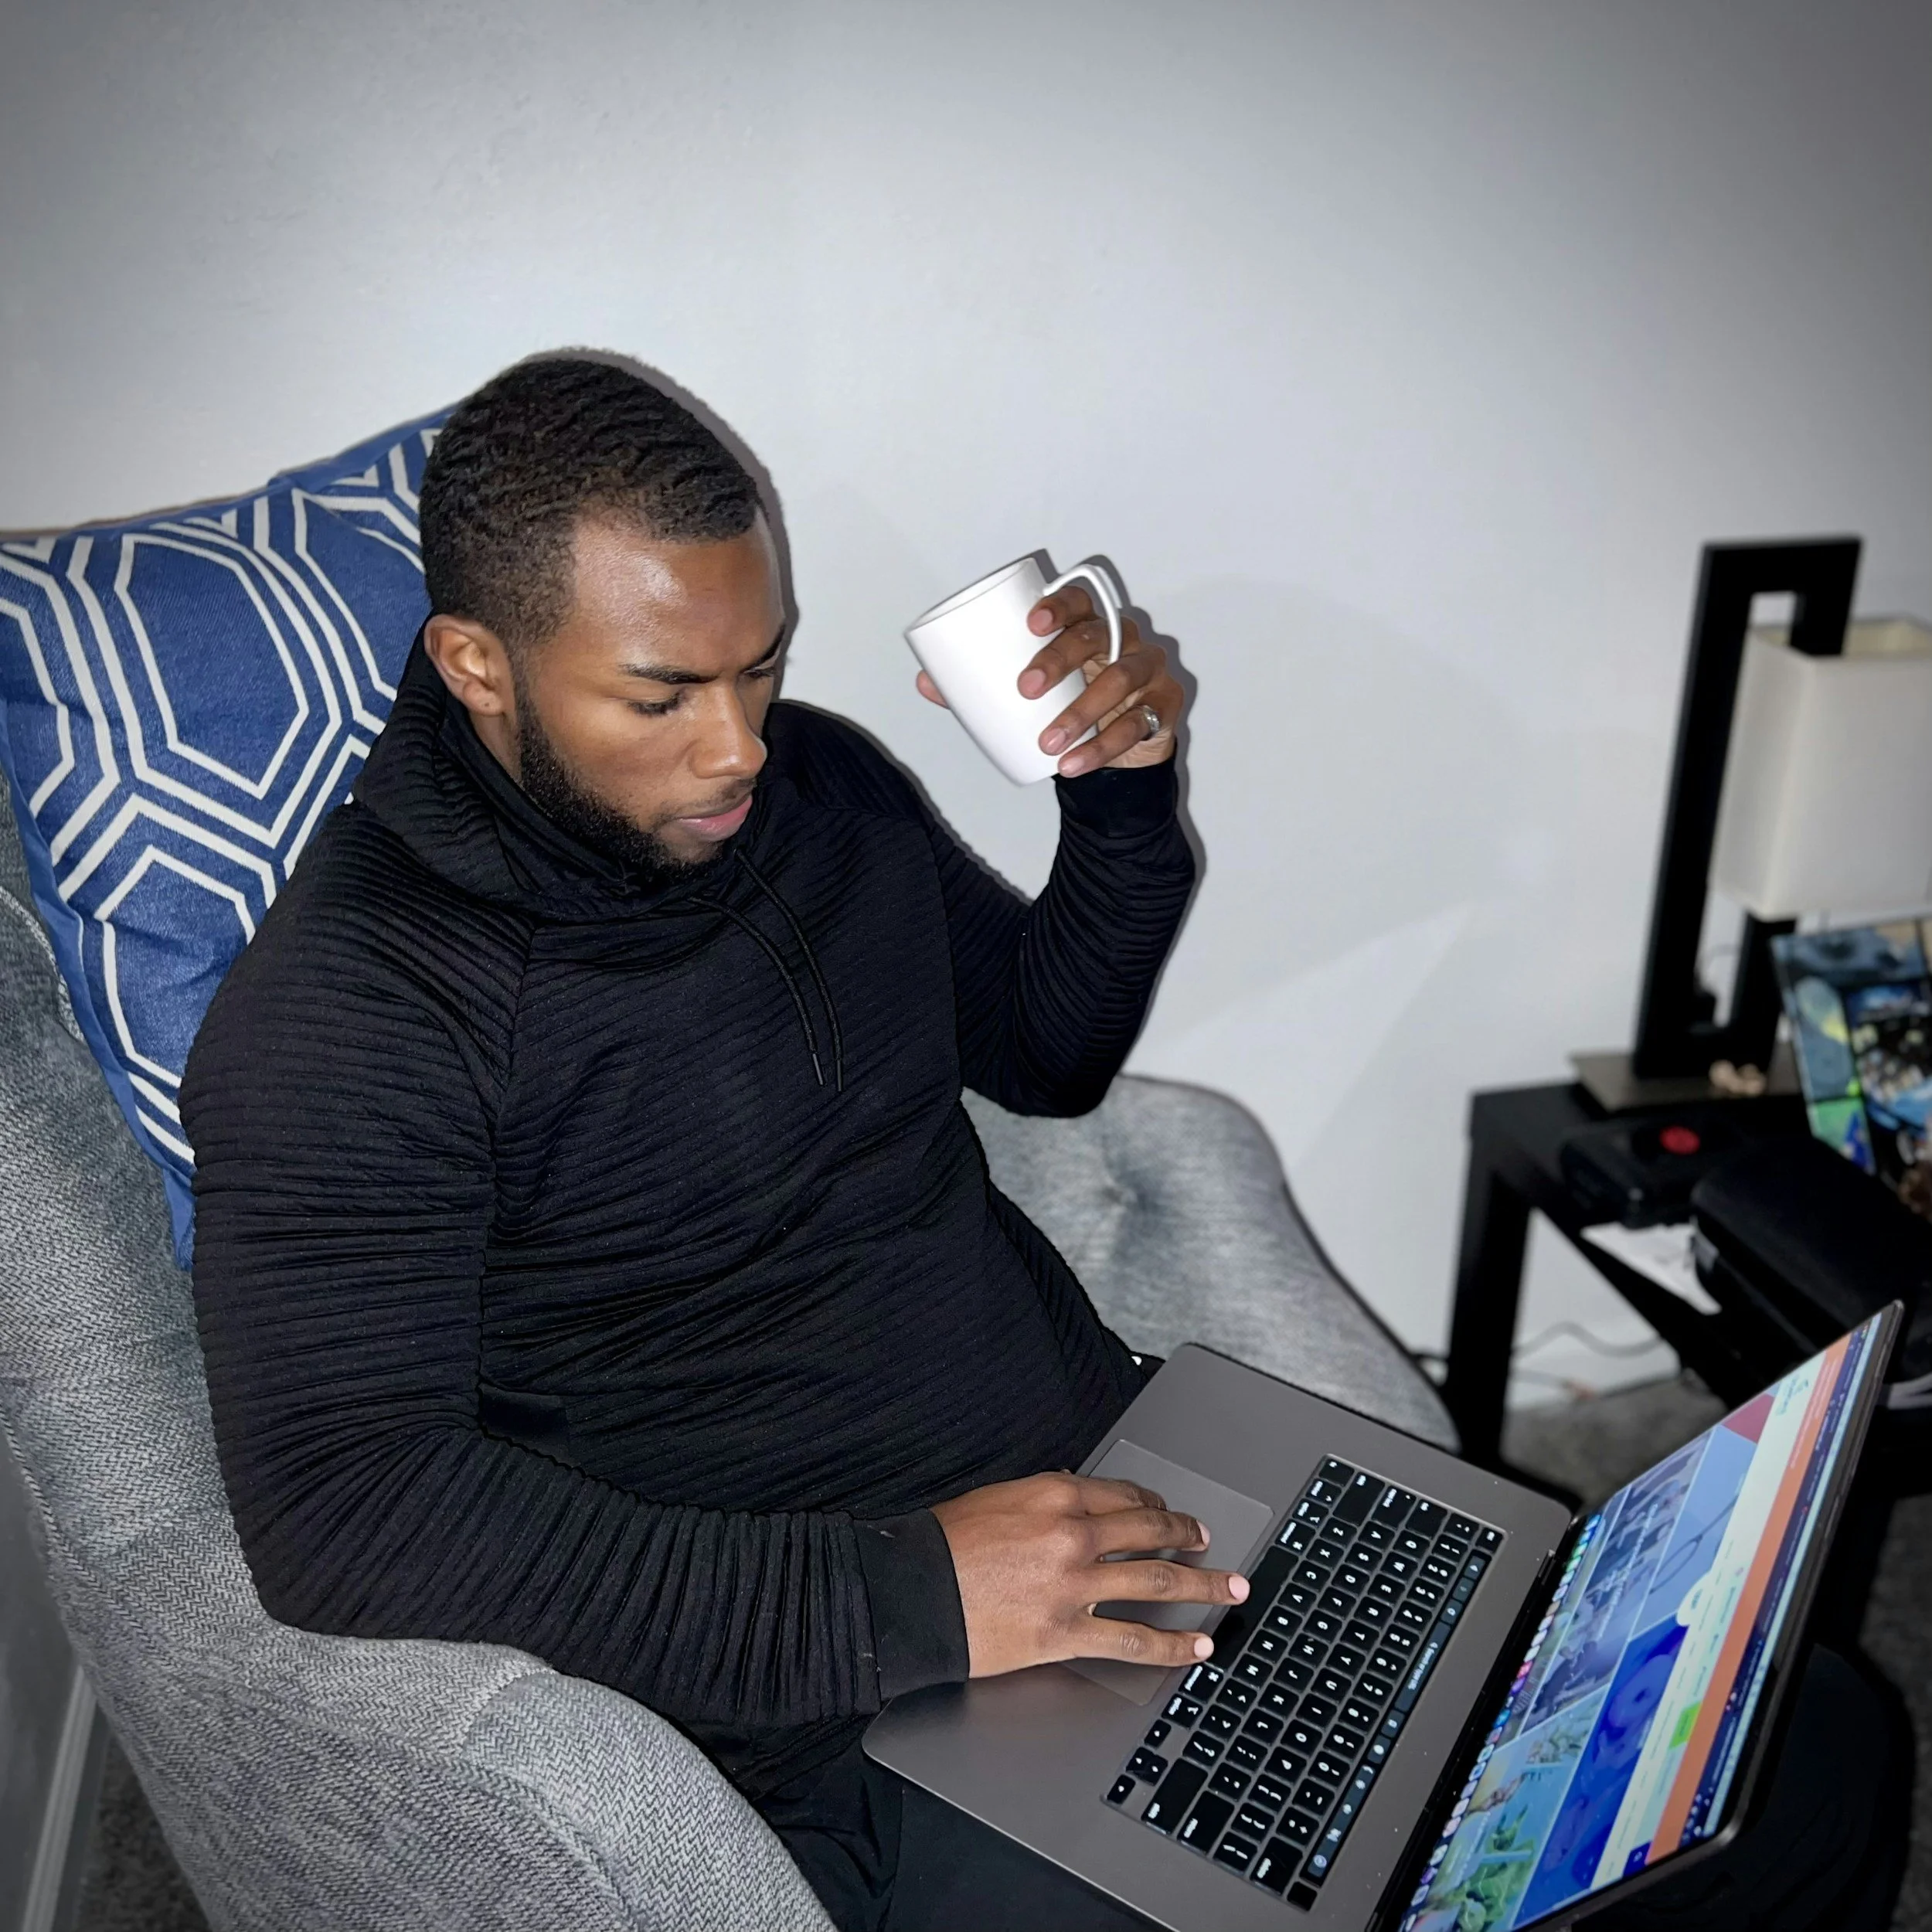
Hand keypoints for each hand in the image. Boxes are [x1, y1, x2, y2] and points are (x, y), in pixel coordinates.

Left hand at [913, 582, 1183, 777]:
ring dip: (1081, 712)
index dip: (1057, 605)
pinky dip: (1102, 747)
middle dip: (1060, 660)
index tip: (1029, 624)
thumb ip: (980, 688)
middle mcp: (1125, 640)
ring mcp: (1149, 671)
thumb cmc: (1070, 706)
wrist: (1118, 755)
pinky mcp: (1164, 708)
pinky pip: (1137, 725)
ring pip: (1122, 679)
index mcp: (1090, 626)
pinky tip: (1073, 764)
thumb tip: (925, 683)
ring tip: (1047, 742)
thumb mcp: (1030, 697)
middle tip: (1024, 689)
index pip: (1079, 600)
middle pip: (1098, 635)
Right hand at [930, 1472, 1247, 1677]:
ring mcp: (1074, 1585)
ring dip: (1203, 1585)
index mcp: (1054, 1493)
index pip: (1124, 1496)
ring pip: (1156, 1582)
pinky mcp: (1066, 1634)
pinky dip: (1172, 1645)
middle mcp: (1072, 1534)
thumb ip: (1043, 1497)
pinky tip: (1196, 1647)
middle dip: (1189, 1536)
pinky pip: (1133, 1640)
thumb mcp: (996, 1498)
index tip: (1168, 1513)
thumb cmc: (943, 1545)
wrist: (913, 1592)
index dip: (1154, 1506)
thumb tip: (1075, 1493)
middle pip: (1150, 1531)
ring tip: (1230, 1591)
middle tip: (1209, 1542)